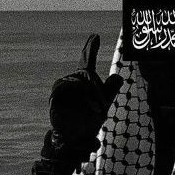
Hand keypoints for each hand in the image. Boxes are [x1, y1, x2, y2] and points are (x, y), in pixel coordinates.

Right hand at [41, 34, 121, 169]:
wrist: (76, 138)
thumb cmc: (88, 122)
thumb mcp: (104, 104)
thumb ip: (110, 90)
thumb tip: (118, 77)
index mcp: (83, 82)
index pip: (86, 61)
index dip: (90, 48)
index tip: (96, 36)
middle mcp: (72, 81)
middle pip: (88, 73)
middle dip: (98, 88)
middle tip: (102, 106)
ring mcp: (63, 86)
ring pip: (81, 79)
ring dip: (92, 94)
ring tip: (96, 108)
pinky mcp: (56, 93)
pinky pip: (68, 85)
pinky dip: (80, 93)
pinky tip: (87, 102)